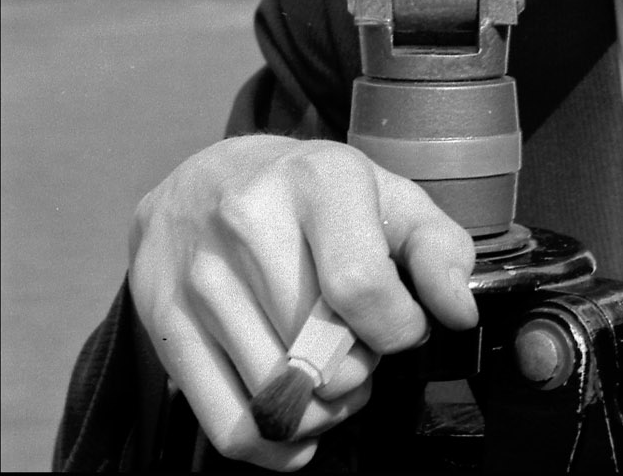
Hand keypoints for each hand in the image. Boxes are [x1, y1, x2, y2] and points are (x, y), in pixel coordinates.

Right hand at [128, 135, 477, 470]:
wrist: (204, 178)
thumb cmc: (309, 194)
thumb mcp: (384, 194)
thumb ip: (437, 246)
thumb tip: (459, 310)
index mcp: (316, 180)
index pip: (361, 286)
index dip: (398, 328)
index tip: (404, 326)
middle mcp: (247, 220)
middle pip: (322, 352)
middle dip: (361, 370)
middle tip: (364, 350)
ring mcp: (198, 275)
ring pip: (278, 398)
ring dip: (323, 410)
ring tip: (332, 376)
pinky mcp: (163, 322)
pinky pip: (229, 424)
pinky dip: (275, 444)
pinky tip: (296, 421)